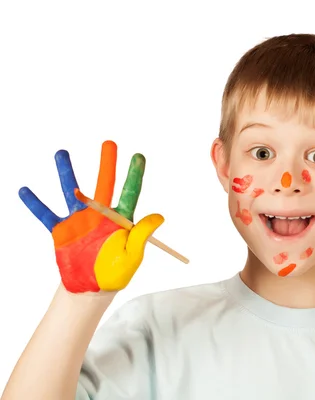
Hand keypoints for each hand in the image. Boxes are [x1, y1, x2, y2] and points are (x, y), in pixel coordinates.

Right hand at [19, 141, 163, 292]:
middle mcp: (101, 215)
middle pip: (104, 184)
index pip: (130, 193)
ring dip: (66, 173)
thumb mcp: (132, 255)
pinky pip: (46, 215)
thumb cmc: (116, 273)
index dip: (134, 175)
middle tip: (109, 143)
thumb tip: (159, 216)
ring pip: (73, 192)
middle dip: (107, 164)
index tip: (138, 156)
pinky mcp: (62, 232)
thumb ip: (141, 235)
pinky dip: (35, 204)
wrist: (91, 289)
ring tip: (61, 152)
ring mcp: (80, 221)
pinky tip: (24, 190)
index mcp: (121, 219)